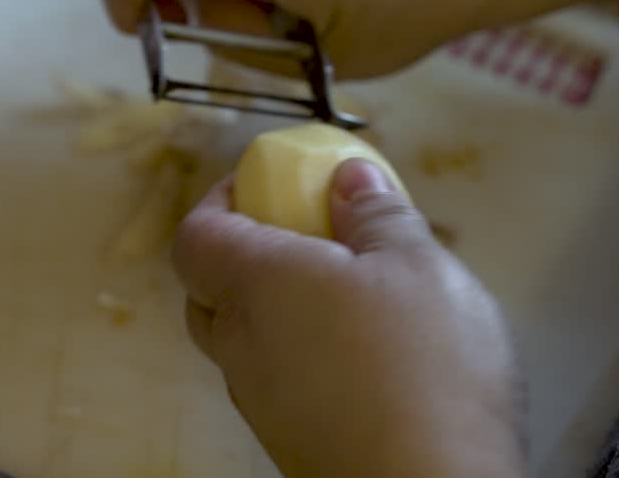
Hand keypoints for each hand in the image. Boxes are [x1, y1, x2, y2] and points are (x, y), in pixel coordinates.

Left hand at [174, 159, 525, 476]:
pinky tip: (362, 357)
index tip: (261, 183)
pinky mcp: (290, 442)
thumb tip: (347, 177)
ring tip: (346, 295)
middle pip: (208, 292)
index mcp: (255, 286)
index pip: (194, 236)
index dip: (217, 202)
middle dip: (243, 255)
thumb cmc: (423, 367)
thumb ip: (376, 213)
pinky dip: (300, 356)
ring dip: (274, 310)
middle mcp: (241, 346)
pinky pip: (277, 383)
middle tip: (303, 236)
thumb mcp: (418, 264)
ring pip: (242, 342)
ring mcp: (261, 403)